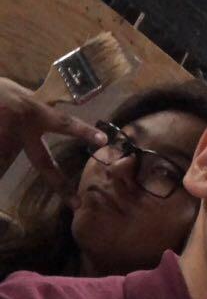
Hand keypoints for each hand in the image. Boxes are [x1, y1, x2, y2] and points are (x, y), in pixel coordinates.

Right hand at [0, 77, 105, 197]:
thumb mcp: (21, 94)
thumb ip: (36, 111)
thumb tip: (49, 125)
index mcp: (35, 112)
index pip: (64, 123)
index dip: (83, 131)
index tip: (103, 140)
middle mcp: (24, 129)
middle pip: (44, 164)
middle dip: (60, 185)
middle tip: (76, 204)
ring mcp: (7, 139)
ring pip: (7, 161)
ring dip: (3, 154)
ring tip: (4, 134)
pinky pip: (2, 159)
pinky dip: (2, 153)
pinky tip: (1, 136)